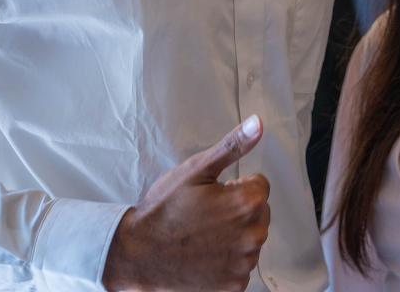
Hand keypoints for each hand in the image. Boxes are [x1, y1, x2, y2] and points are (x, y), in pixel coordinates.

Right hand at [102, 115, 268, 291]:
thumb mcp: (197, 169)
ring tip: (203, 233)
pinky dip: (228, 258)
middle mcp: (253, 235)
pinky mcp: (234, 285)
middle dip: (238, 208)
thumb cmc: (165, 211)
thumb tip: (257, 124)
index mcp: (247, 202)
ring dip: (235, 234)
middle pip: (258, 211)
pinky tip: (205, 254)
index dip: (235, 185)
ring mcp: (244, 263)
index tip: (214, 193)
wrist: (139, 254)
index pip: (260, 185)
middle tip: (206, 212)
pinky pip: (242, 263)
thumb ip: (233, 146)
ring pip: (250, 237)